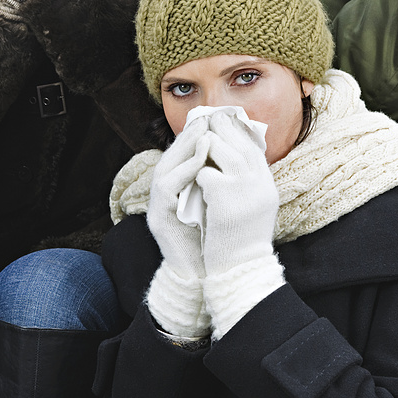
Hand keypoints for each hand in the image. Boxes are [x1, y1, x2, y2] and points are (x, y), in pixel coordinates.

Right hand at [145, 117, 210, 336]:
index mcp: (178, 192)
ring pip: (165, 169)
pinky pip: (168, 189)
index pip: (183, 157)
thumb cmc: (215, 241)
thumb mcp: (219, 205)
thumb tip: (238, 157)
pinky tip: (200, 162)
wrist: (204, 279)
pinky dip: (184, 172)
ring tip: (204, 134)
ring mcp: (158, 209)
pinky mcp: (158, 220)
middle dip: (188, 136)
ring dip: (184, 149)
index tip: (215, 120)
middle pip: (171, 157)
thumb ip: (219, 182)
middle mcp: (164, 197)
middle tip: (207, 119)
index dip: (196, 137)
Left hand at [195, 119, 279, 277]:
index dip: (239, 130)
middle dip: (223, 127)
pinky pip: (207, 173)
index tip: (226, 119)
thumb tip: (236, 155)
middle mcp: (259, 183)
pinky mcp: (224, 199)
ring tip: (200, 138)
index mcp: (267, 184)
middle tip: (209, 116)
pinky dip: (199, 172)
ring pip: (224, 152)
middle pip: (240, 142)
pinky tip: (196, 175)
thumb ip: (249, 180)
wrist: (241, 268)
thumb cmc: (243, 239)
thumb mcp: (255, 205)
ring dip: (210, 144)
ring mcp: (243, 190)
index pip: (254, 147)